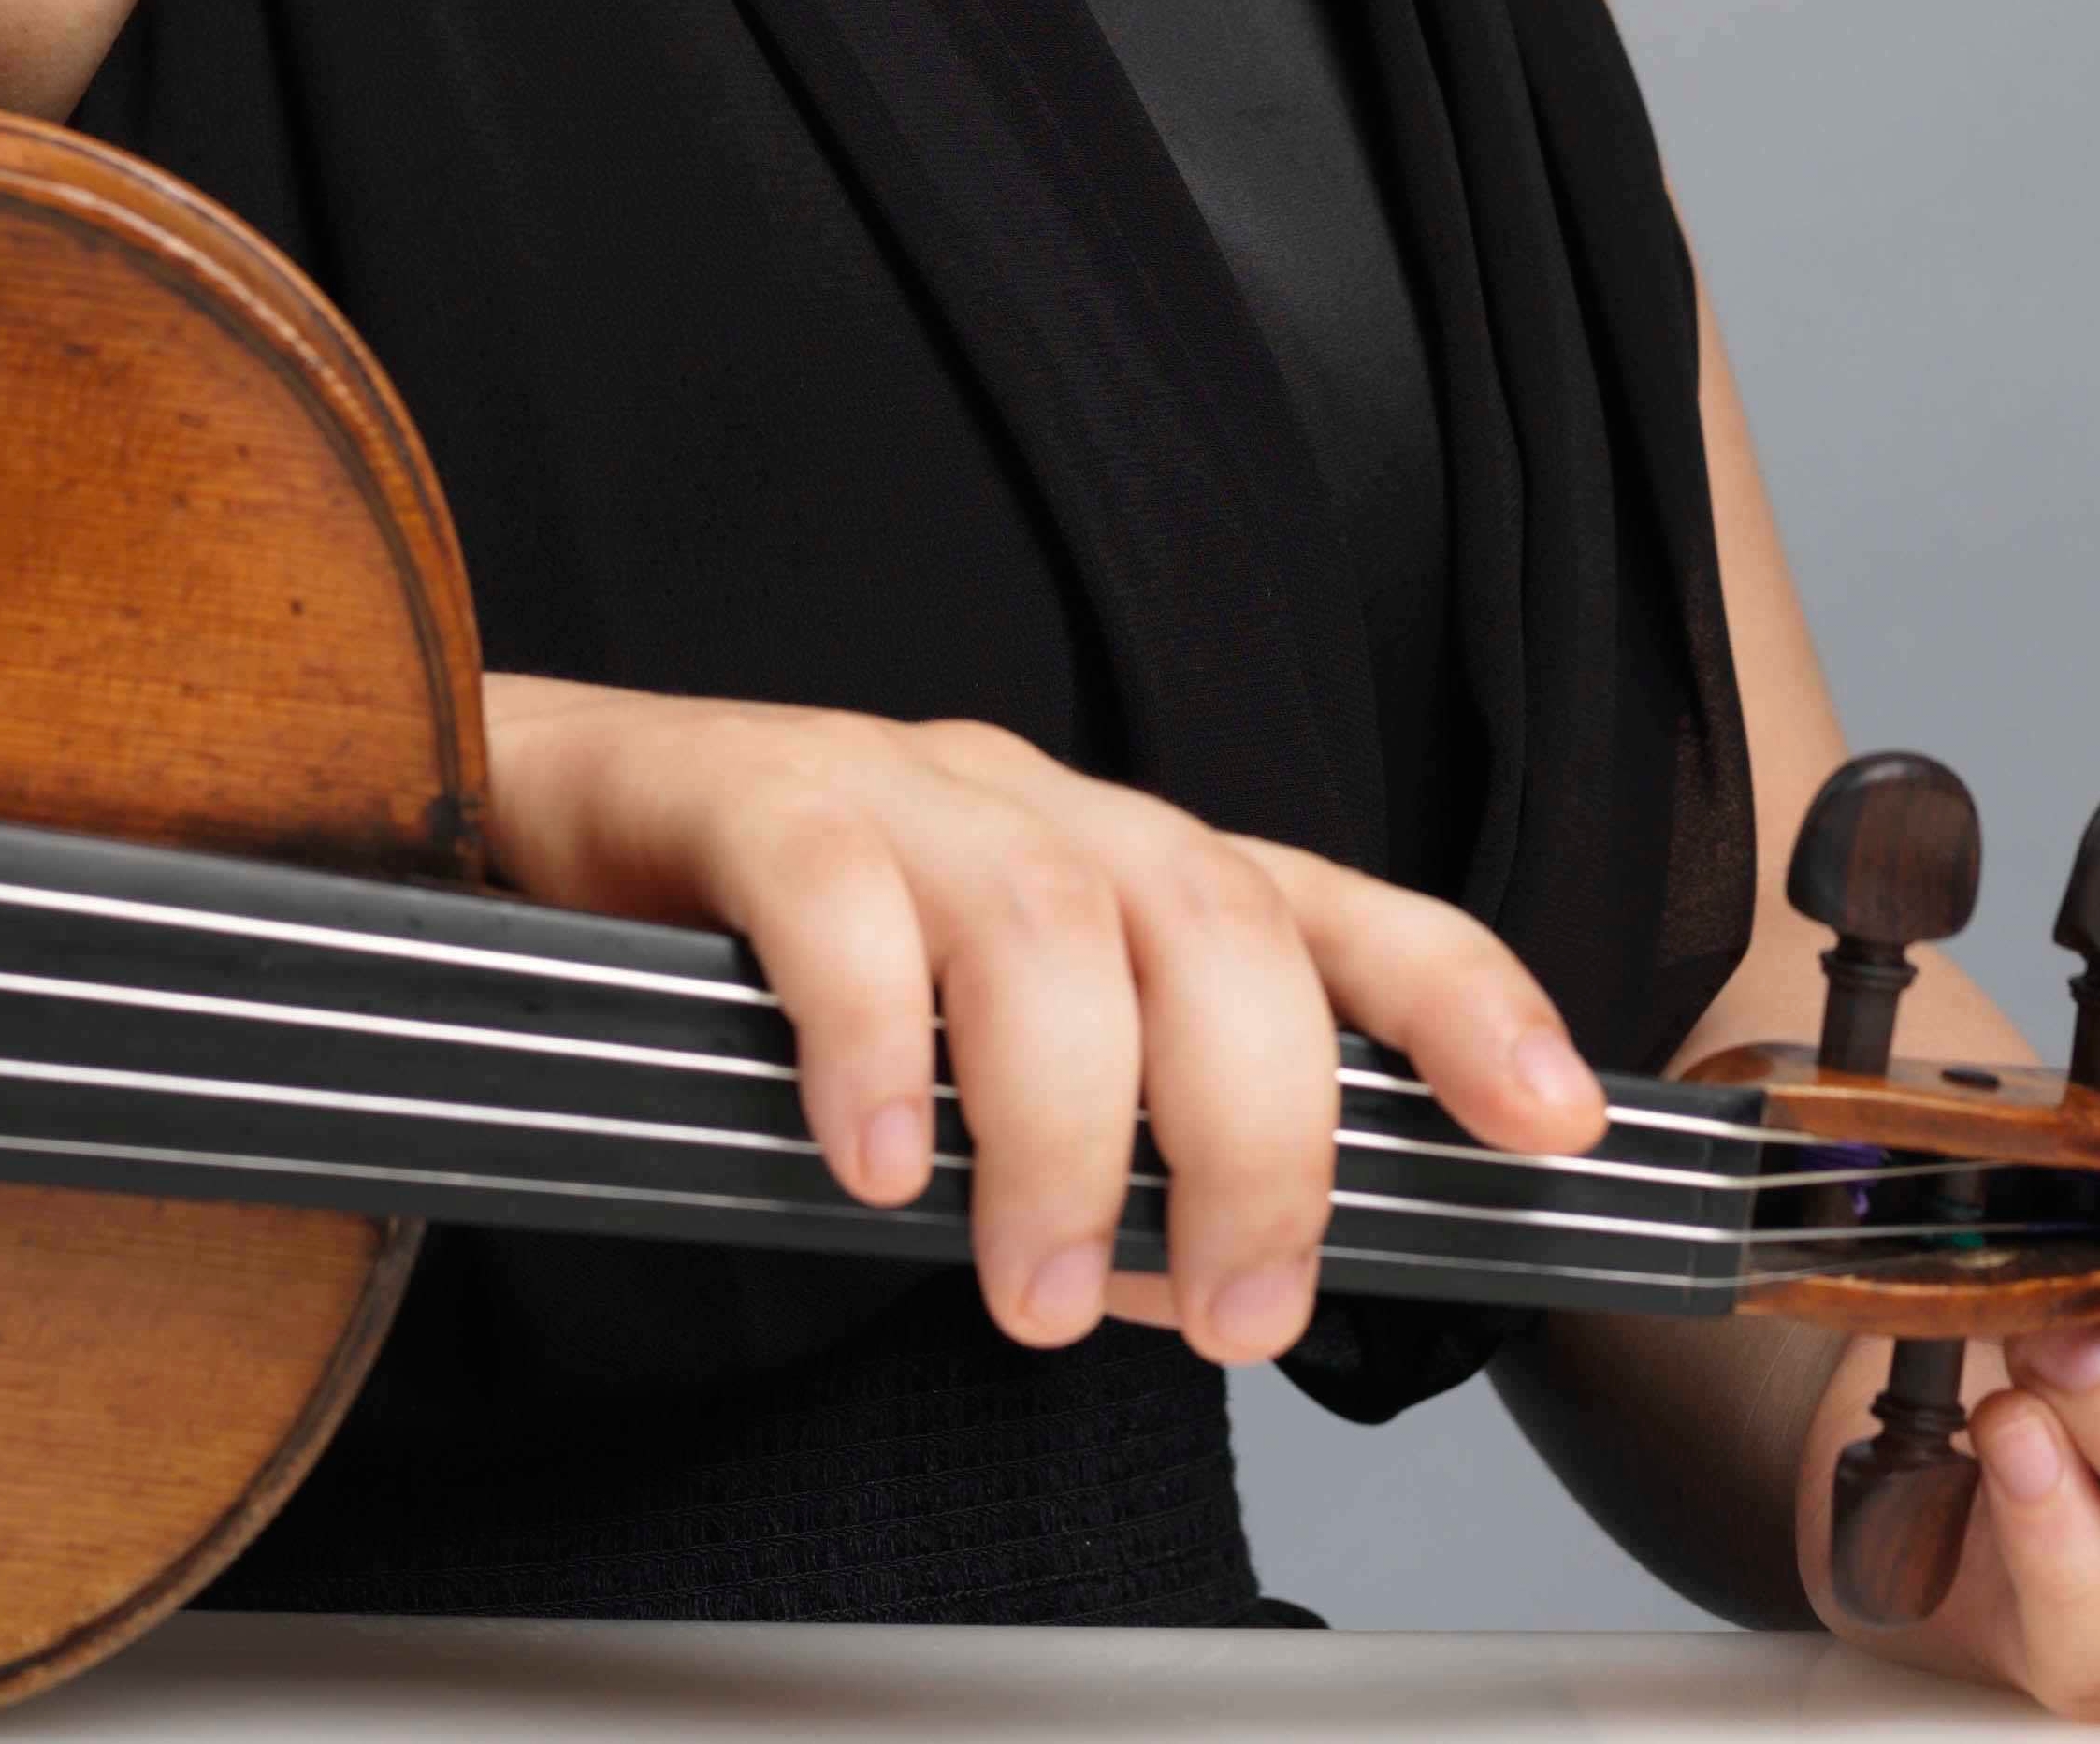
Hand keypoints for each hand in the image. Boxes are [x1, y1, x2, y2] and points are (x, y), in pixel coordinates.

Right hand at [480, 667, 1602, 1367]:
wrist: (543, 829)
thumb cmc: (785, 971)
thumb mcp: (980, 1079)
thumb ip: (1103, 1172)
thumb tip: (1194, 1280)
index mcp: (1112, 869)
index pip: (1325, 909)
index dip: (1460, 996)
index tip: (1556, 1117)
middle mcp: (1030, 806)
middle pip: (1210, 920)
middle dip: (1258, 1133)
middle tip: (1233, 1312)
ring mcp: (892, 788)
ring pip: (1045, 920)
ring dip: (1065, 1133)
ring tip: (1032, 1292)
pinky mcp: (745, 794)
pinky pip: (836, 898)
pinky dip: (876, 1042)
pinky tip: (869, 1165)